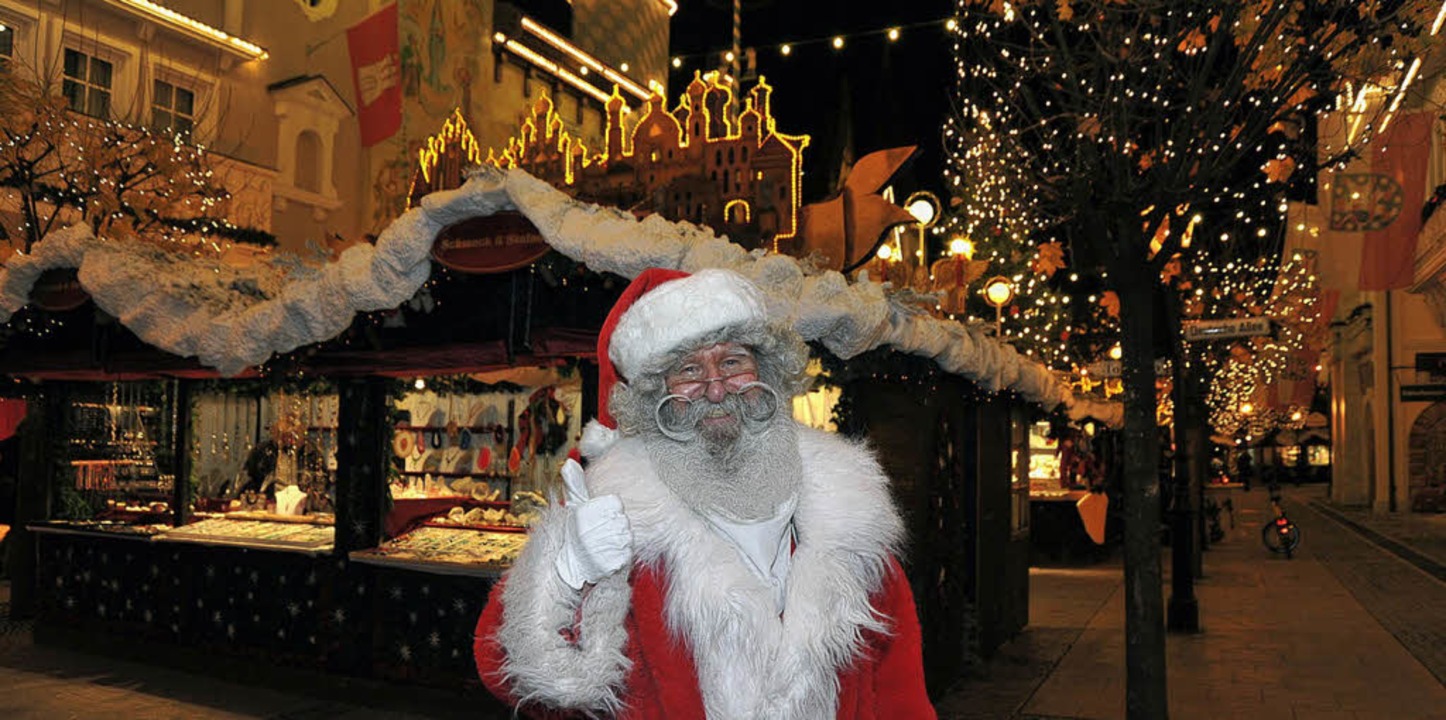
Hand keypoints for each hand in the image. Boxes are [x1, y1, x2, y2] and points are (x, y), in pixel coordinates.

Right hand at [554, 459, 631, 589]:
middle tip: (602, 534)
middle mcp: (600, 527)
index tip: (600, 519)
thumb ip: (575, 484)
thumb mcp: (573, 506)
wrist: (569, 565)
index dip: (610, 512)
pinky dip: (621, 556)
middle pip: (623, 520)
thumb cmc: (574, 534)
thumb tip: (569, 464)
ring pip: (627, 537)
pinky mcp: (615, 564)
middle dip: (615, 527)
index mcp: (591, 510)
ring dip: (619, 541)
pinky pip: (627, 555)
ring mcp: (608, 546)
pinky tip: (609, 556)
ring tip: (605, 545)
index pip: (616, 503)